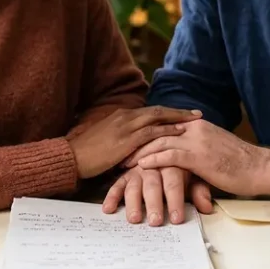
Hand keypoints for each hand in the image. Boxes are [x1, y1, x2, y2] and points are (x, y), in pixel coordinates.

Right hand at [66, 106, 201, 178]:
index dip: (168, 113)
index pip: (150, 112)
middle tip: (197, 114)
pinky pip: (151, 132)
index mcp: (121, 116)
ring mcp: (126, 127)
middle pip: (158, 111)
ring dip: (178, 119)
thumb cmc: (87, 153)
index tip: (184, 114)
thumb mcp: (107, 141)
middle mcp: (125, 117)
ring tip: (195, 121)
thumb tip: (137, 147)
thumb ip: (123, 140)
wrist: (72, 157)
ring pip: (157, 118)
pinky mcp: (126, 139)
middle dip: (179, 112)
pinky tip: (180, 133)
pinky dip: (167, 130)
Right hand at [102, 166, 212, 225]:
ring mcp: (137, 170)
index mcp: (172, 163)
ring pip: (134, 186)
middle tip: (155, 221)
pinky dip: (111, 196)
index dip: (175, 200)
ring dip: (133, 203)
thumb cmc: (181, 167)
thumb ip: (199, 190)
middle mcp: (153, 166)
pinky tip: (108, 209)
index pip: (174, 182)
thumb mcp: (193, 175)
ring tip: (134, 219)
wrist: (166, 146)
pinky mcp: (124, 175)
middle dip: (154, 204)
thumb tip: (207, 208)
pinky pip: (116, 185)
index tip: (177, 219)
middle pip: (153, 184)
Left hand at [124, 118, 269, 196]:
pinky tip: (141, 167)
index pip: (164, 126)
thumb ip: (197, 150)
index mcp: (197, 125)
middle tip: (120, 153)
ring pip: (160, 142)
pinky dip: (153, 160)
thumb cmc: (240, 164)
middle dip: (137, 143)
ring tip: (124, 162)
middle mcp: (194, 128)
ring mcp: (196, 140)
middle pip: (158, 131)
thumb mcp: (214, 151)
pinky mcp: (199, 155)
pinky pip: (170, 155)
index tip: (130, 144)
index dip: (145, 135)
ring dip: (140, 153)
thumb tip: (184, 159)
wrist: (260, 168)